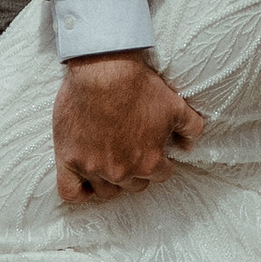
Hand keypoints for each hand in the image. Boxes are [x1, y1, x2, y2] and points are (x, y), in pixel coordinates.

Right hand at [52, 53, 206, 205]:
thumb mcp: (175, 105)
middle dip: (136, 172)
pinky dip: (79, 192)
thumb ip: (190, 128)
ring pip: (106, 191)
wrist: (103, 69)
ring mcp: (93, 167)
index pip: (161, 175)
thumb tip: (189, 145)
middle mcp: (121, 171)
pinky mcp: (69, 159)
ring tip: (110, 164)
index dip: (160, 162)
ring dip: (111, 182)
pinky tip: (85, 182)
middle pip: (134, 185)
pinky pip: (70, 192)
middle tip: (131, 152)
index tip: (153, 151)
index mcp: (149, 162)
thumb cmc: (138, 85)